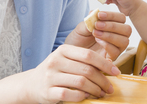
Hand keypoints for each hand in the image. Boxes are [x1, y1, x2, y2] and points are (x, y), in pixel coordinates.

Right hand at [0, 45, 120, 102]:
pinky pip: (71, 94)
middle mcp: (55, 61)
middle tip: (109, 88)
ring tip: (101, 93)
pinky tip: (87, 97)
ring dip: (95, 90)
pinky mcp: (48, 92)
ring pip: (81, 82)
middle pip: (87, 70)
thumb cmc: (55, 71)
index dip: (105, 64)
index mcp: (63, 50)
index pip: (88, 55)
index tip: (116, 72)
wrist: (31, 84)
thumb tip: (110, 66)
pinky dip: (82, 97)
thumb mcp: (66, 60)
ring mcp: (51, 77)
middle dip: (102, 80)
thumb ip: (83, 60)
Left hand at [65, 10, 131, 59]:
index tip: (99, 15)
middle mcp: (117, 37)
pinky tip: (97, 41)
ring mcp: (116, 49)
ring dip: (110, 35)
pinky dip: (108, 45)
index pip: (121, 18)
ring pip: (124, 41)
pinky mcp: (111, 59)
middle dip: (113, 26)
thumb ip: (89, 20)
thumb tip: (95, 12)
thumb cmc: (78, 39)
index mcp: (113, 26)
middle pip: (127, 29)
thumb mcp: (81, 28)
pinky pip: (116, 52)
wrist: (72, 53)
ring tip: (96, 33)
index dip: (112, 15)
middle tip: (97, 25)